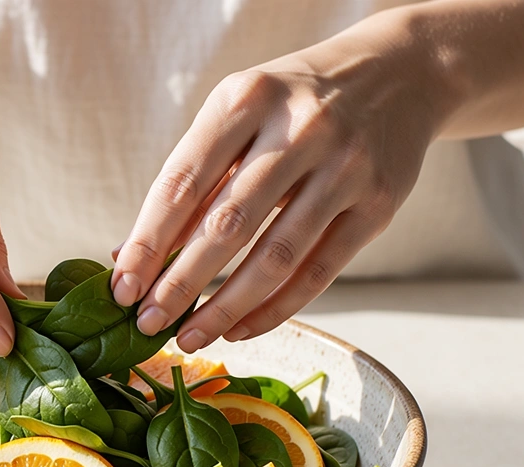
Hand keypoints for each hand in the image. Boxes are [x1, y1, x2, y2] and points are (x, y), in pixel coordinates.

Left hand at [111, 14, 454, 351]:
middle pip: (227, 225)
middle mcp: (300, 129)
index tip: (121, 287)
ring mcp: (345, 168)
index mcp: (248, 98)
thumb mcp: (239, 116)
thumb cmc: (294, 104)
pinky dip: (273, 309)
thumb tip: (129, 257)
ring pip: (274, 257)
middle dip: (180, 283)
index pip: (183, 182)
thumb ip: (191, 180)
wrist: (401, 72)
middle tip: (147, 323)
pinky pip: (317, 272)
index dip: (148, 241)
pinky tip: (239, 329)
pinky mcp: (378, 204)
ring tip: (189, 336)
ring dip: (224, 308)